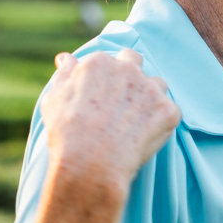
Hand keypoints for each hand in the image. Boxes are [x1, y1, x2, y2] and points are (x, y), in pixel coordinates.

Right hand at [40, 49, 179, 192]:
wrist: (90, 164)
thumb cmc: (66, 134)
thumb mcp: (54, 99)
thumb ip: (65, 74)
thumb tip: (66, 58)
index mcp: (100, 63)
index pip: (110, 60)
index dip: (108, 78)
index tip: (104, 95)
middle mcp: (128, 69)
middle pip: (135, 62)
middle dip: (131, 75)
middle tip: (122, 102)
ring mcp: (151, 88)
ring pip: (157, 85)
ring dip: (149, 97)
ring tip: (134, 122)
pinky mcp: (168, 110)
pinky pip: (169, 112)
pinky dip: (160, 123)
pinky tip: (144, 137)